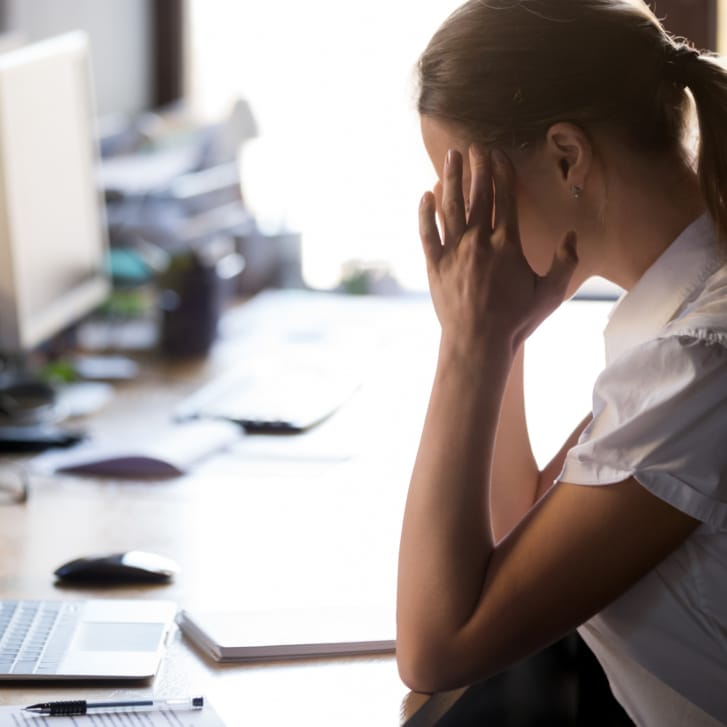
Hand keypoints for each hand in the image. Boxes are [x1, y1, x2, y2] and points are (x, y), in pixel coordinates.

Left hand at [419, 146, 577, 354]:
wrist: (477, 342)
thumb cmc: (515, 321)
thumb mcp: (550, 294)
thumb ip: (565, 263)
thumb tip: (572, 235)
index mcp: (507, 244)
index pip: (505, 199)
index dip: (502, 173)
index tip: (498, 155)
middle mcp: (479, 241)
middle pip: (478, 196)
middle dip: (477, 168)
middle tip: (475, 147)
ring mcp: (454, 251)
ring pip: (450, 207)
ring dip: (451, 179)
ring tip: (451, 157)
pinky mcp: (434, 265)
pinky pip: (427, 232)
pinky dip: (425, 212)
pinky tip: (425, 194)